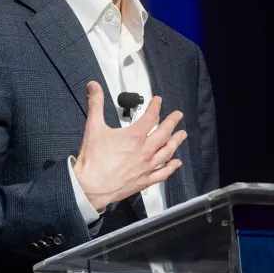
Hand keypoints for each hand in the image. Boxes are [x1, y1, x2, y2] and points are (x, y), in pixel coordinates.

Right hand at [72, 81, 186, 209]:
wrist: (90, 186)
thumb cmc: (92, 159)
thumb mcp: (93, 127)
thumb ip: (96, 104)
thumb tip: (93, 85)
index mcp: (134, 136)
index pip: (151, 117)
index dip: (156, 107)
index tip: (158, 101)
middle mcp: (145, 150)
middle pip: (164, 133)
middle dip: (172, 121)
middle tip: (178, 115)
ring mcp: (147, 166)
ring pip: (167, 152)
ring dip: (176, 141)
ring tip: (182, 134)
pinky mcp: (145, 180)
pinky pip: (163, 173)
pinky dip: (171, 167)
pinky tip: (176, 163)